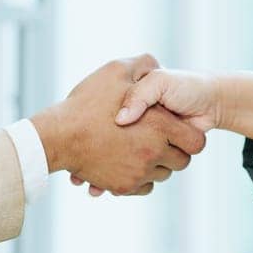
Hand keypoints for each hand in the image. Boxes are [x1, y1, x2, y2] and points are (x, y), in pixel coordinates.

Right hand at [32, 55, 206, 196]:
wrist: (57, 136)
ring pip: (162, 175)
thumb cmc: (86, 102)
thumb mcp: (117, 70)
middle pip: (182, 162)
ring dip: (156, 165)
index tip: (176, 128)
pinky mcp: (123, 187)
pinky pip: (144, 188)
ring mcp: (138, 173)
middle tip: (159, 139)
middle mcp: (153, 153)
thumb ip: (144, 64)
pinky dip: (140, 178)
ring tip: (140, 149)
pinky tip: (128, 162)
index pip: (195, 141)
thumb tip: (158, 65)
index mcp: (159, 125)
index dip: (189, 134)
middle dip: (174, 151)